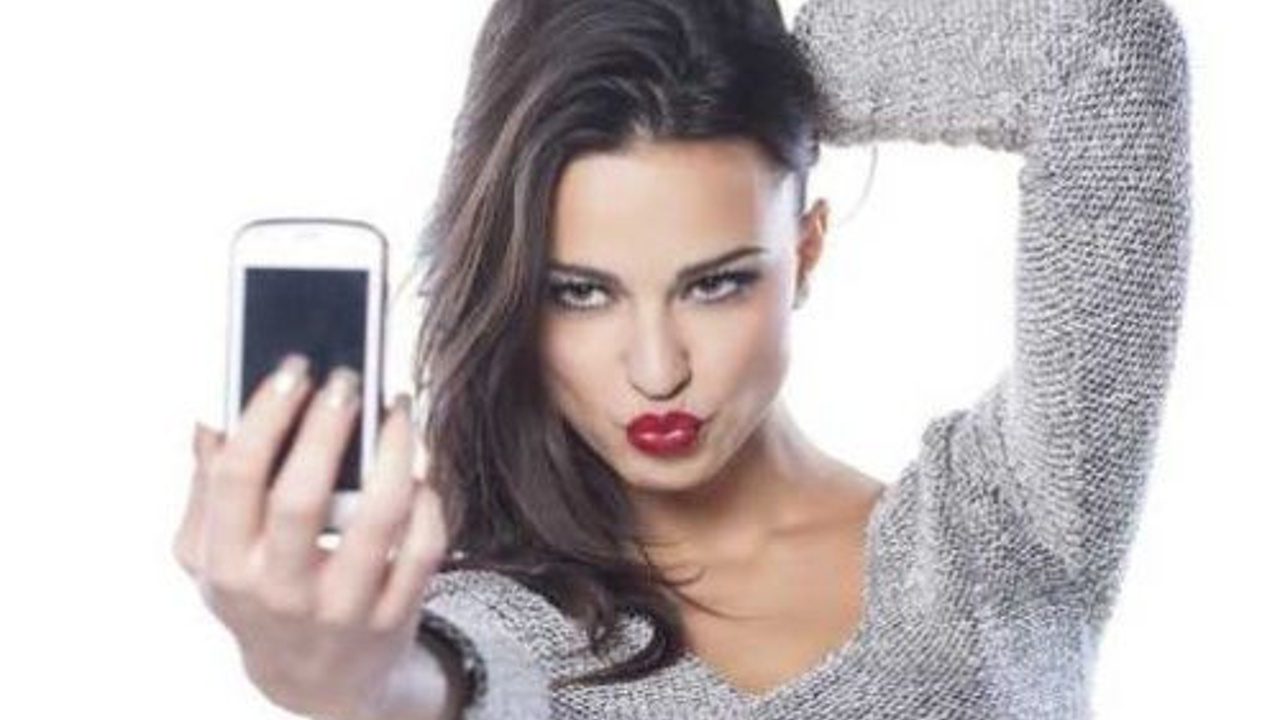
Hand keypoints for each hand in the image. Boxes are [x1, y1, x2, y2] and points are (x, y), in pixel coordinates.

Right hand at [173, 355, 449, 718]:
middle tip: (348, 377)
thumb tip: (208, 419)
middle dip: (326, 428)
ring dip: (394, 454)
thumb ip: (205, 488)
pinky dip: (428, 503)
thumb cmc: (260, 595)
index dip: (265, 415)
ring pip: (379, 519)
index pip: (237, 480)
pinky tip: (420, 471)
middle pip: (302, 498)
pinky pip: (423, 549)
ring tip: (396, 409)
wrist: (315, 682)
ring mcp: (342, 608)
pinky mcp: (394, 616)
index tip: (294, 367)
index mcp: (228, 566)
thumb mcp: (211, 556)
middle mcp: (280, 591)